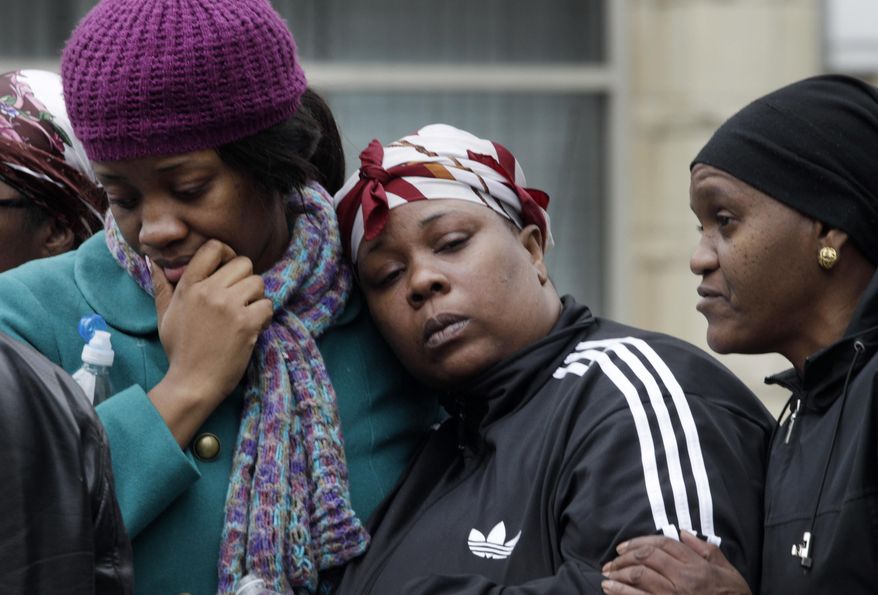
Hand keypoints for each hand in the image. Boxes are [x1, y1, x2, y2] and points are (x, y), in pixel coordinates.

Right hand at [148, 239, 272, 445]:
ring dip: (256, 297)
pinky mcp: (246, 323)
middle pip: (243, 263)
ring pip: (258, 282)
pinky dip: (265, 316)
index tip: (229, 269)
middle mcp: (209, 292)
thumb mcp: (164, 315)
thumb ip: (161, 286)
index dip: (227, 254)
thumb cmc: (180, 350)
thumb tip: (152, 261)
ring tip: (245, 313)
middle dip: (245, 279)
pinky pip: (267, 305)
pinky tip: (254, 327)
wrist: (193, 382)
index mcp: (189, 286)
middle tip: (239, 297)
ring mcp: (229, 307)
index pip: (214, 247)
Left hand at [601, 531, 750, 594]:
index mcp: (696, 566)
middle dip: (624, 557)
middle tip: (611, 561)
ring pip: (639, 578)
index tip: (623, 546)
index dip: (639, 542)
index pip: (662, 544)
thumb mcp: (727, 571)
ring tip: (606, 574)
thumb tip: (683, 533)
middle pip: (646, 558)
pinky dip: (622, 593)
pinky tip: (610, 589)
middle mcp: (683, 579)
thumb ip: (705, 550)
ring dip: (618, 574)